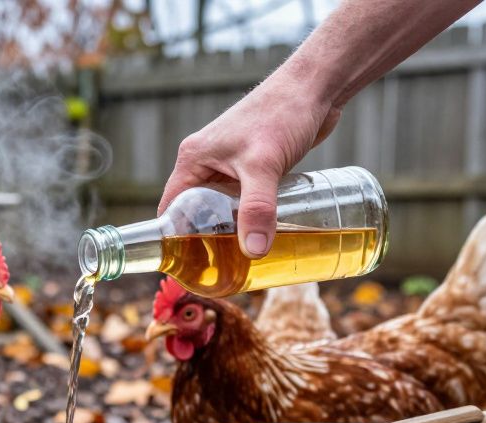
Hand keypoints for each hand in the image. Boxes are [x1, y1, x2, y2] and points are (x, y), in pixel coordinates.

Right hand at [157, 75, 340, 257]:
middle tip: (219, 272)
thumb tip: (254, 252)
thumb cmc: (282, 113)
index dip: (172, 239)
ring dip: (231, 232)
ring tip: (242, 262)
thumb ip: (258, 209)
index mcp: (193, 160)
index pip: (169, 208)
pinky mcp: (255, 167)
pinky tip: (264, 235)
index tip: (185, 268)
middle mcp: (207, 163)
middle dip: (205, 242)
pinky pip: (245, 201)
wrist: (316, 87)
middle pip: (195, 213)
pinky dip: (251, 219)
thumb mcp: (264, 165)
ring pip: (223, 209)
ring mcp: (232, 165)